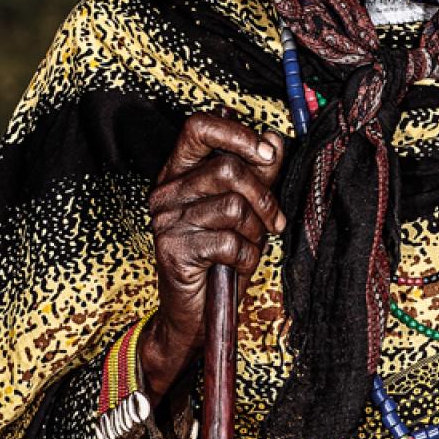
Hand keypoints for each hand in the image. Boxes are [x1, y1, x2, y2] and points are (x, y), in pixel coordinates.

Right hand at [139, 113, 286, 402]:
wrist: (196, 311)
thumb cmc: (221, 256)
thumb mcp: (246, 209)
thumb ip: (259, 173)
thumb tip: (273, 140)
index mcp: (180, 172)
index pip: (199, 127)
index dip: (237, 133)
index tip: (266, 152)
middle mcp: (166, 191)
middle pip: (228, 169)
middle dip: (263, 198)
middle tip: (273, 222)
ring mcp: (166, 221)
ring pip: (233, 206)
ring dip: (255, 232)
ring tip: (248, 246)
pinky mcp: (173, 250)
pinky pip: (229, 242)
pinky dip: (246, 256)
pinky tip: (237, 264)